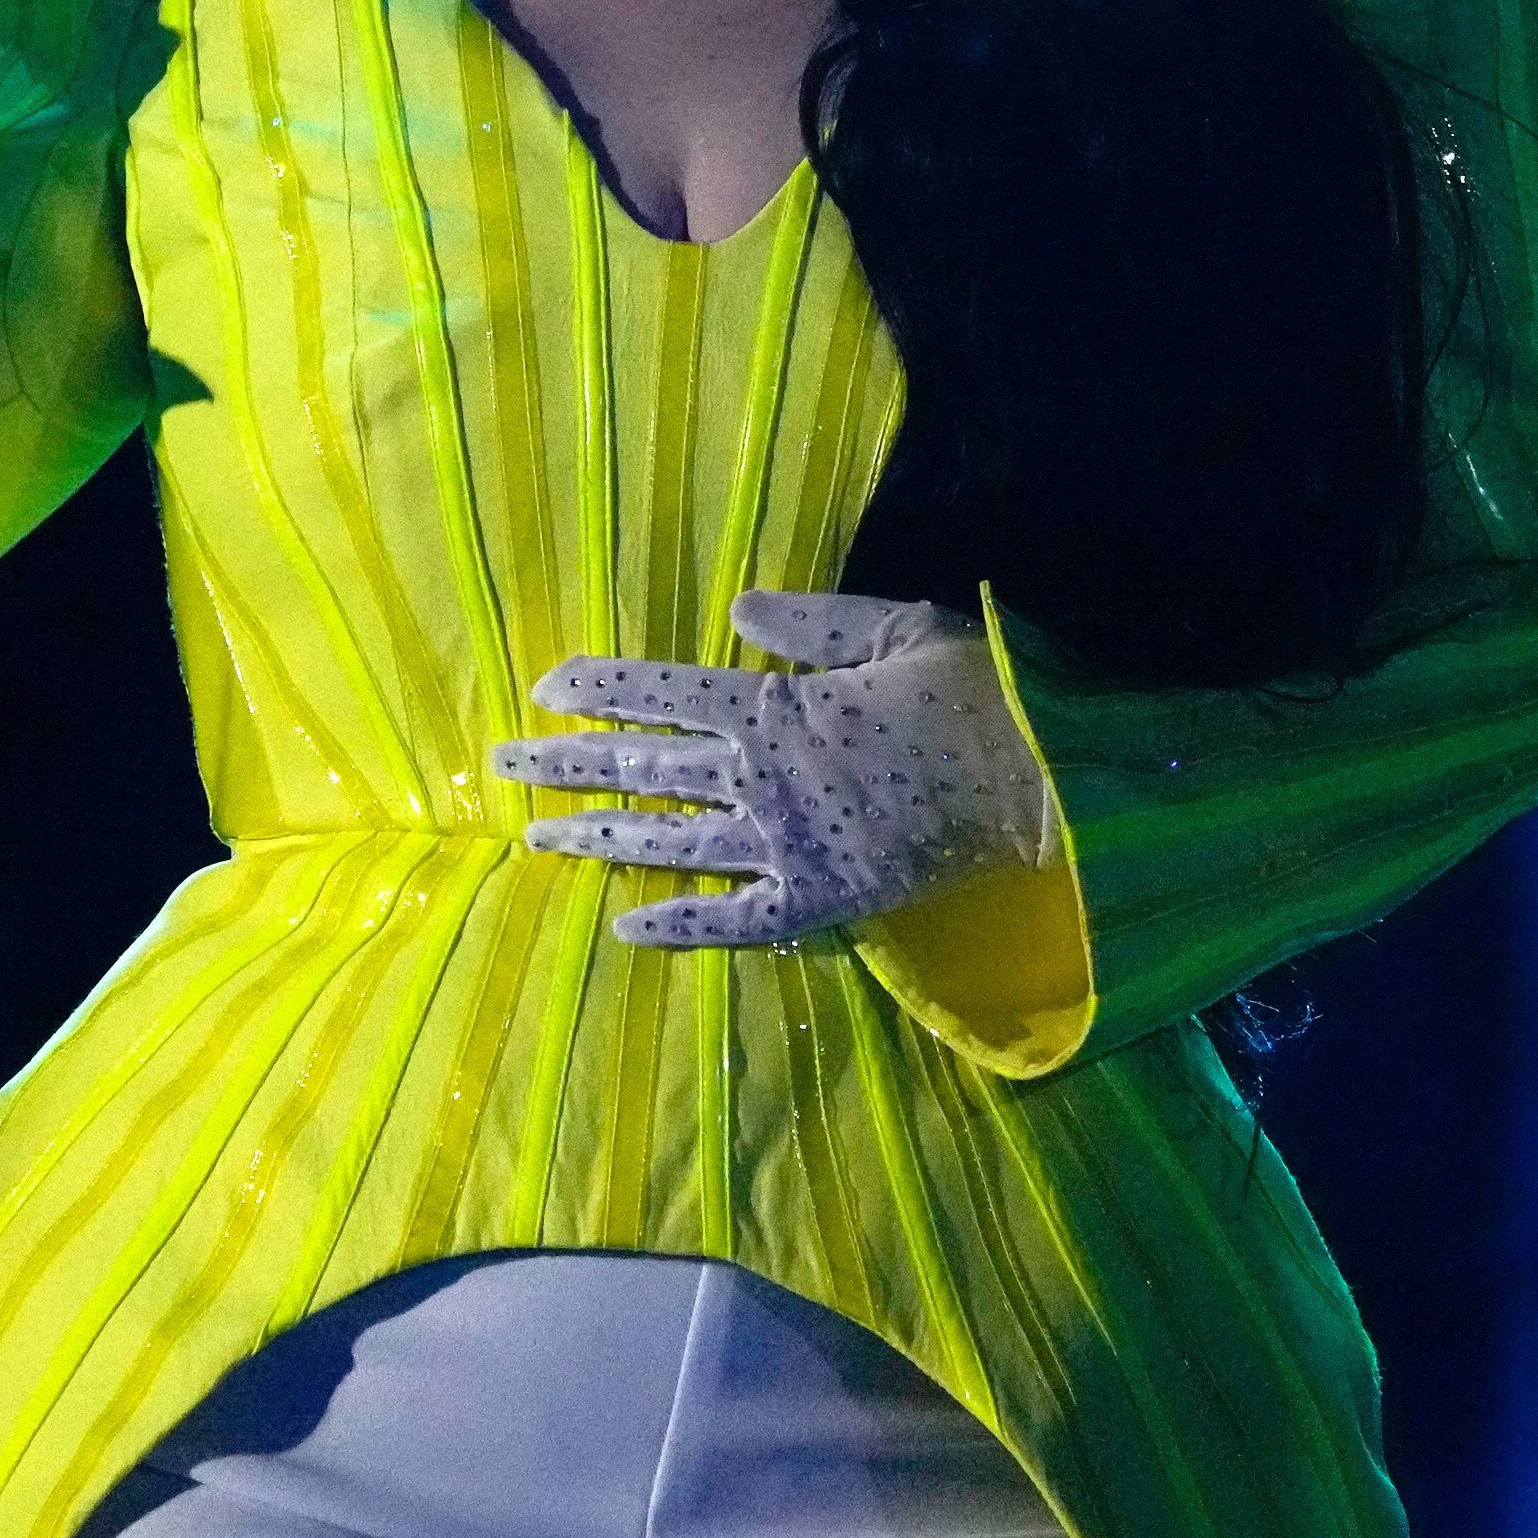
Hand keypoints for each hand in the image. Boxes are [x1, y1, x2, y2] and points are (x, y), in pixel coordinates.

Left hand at [493, 589, 1055, 949]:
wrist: (1036, 786)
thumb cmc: (968, 694)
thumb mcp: (892, 628)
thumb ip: (809, 622)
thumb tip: (736, 608)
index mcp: (774, 706)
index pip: (662, 693)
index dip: (598, 690)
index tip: (543, 688)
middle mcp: (760, 779)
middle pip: (645, 767)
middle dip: (567, 763)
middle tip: (501, 763)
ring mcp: (781, 848)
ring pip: (667, 843)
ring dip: (597, 838)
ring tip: (535, 837)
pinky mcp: (815, 904)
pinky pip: (731, 922)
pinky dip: (677, 927)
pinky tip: (626, 929)